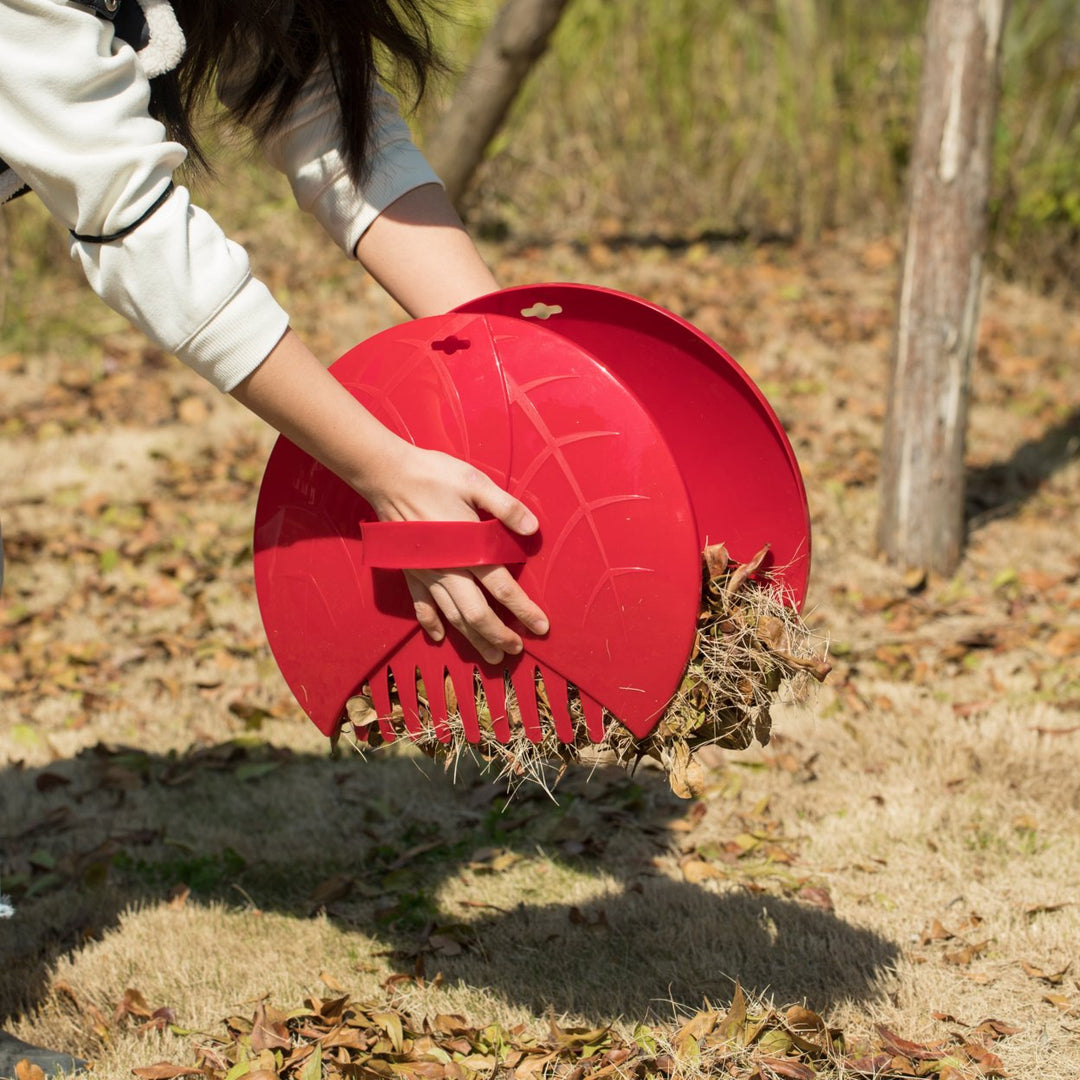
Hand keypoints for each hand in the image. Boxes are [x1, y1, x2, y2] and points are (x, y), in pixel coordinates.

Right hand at [365, 444, 548, 664]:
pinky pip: (420, 605)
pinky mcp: (409, 570)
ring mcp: (426, 573)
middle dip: (498, 636)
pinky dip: (430, 623)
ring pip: (452, 616)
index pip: (502, 588)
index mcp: (468, 549)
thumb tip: (533, 528)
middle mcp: (448, 569)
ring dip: (472, 638)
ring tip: (489, 655)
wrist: (387, 475)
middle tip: (515, 651)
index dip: (524, 610)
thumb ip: (506, 507)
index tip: (541, 628)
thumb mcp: (476, 482)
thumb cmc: (434, 475)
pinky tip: (437, 637)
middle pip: (477, 614)